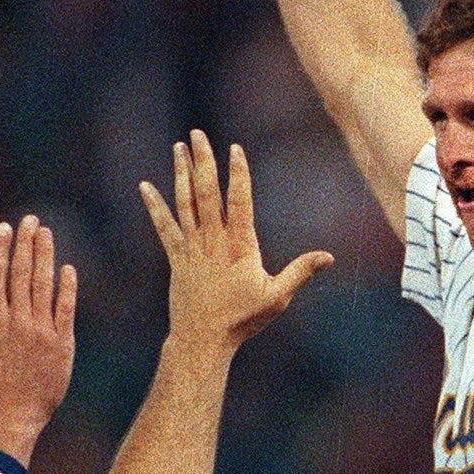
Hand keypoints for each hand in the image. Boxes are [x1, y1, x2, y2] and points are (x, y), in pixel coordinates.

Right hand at [0, 217, 77, 466]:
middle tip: (30, 219)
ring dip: (45, 256)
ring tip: (46, 233)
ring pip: (44, 285)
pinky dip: (67, 287)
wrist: (15, 415)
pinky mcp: (63, 342)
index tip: (5, 227)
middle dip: (25, 243)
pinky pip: (66, 308)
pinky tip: (68, 268)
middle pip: (21, 273)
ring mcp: (42, 330)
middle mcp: (18, 321)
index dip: (0, 248)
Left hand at [139, 131, 333, 361]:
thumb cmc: (243, 319)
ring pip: (185, 203)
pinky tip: (145, 186)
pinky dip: (155, 206)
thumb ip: (301, 271)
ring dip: (181, 173)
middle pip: (207, 193)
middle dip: (203, 161)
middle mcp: (213, 241)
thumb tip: (328, 256)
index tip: (235, 149)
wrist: (203, 339)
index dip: (238, 174)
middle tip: (198, 134)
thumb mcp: (278, 296)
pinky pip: (164, 227)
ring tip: (179, 147)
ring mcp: (192, 248)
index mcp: (240, 246)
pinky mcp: (177, 258)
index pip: (239, 201)